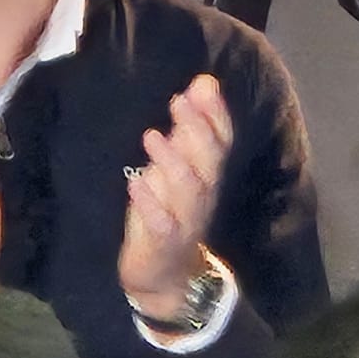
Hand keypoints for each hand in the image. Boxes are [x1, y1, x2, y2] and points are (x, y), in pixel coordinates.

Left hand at [119, 75, 232, 319]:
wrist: (166, 275)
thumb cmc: (170, 211)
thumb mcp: (180, 166)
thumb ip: (191, 127)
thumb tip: (203, 82)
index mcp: (208, 174)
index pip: (222, 140)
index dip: (216, 114)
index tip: (204, 85)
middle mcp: (204, 194)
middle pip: (209, 160)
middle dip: (197, 130)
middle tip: (178, 102)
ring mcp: (187, 219)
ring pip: (188, 188)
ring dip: (172, 161)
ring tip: (151, 136)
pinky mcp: (164, 241)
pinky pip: (162, 223)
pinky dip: (150, 202)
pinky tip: (136, 182)